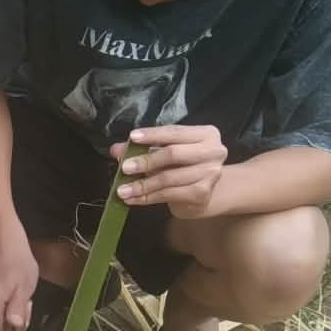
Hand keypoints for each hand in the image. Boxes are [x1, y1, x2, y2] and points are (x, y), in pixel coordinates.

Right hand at [0, 235, 39, 330]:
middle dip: (10, 324)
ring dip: (6, 314)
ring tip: (19, 296)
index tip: (25, 316)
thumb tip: (14, 328)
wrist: (1, 239)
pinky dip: (1, 306)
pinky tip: (10, 292)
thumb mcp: (24, 287)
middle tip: (25, 304)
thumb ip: (18, 310)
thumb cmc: (16, 261)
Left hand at [111, 125, 228, 218]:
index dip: (153, 135)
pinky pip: (169, 194)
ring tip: (122, 190)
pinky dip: (147, 197)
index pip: (175, 131)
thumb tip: (117, 149)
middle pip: (173, 154)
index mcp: (205, 134)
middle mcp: (213, 151)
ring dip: (142, 185)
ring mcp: (210, 173)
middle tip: (125, 168)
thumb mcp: (164, 152)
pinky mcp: (202, 193)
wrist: (204, 193)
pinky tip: (132, 199)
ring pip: (169, 178)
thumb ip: (143, 148)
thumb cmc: (183, 166)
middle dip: (146, 161)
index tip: (132, 138)